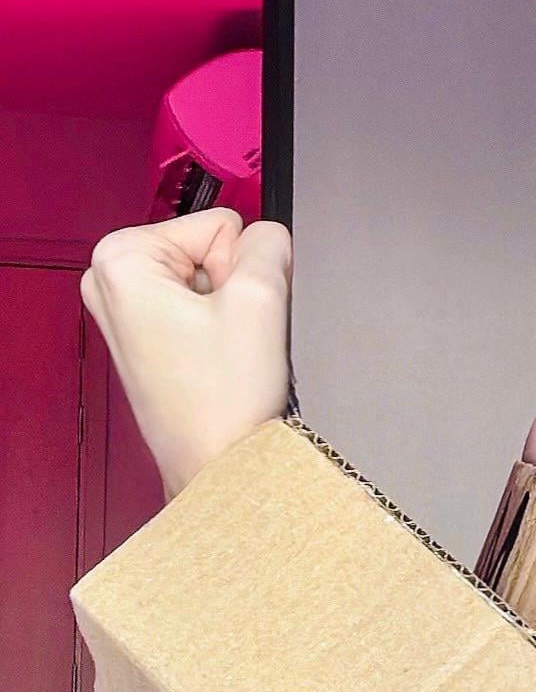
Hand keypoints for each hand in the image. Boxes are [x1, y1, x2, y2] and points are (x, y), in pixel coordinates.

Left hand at [82, 211, 292, 496]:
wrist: (217, 468)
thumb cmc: (221, 404)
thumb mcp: (262, 298)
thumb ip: (270, 242)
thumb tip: (269, 235)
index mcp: (120, 259)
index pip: (219, 223)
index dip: (238, 267)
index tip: (228, 314)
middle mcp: (110, 281)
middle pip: (207, 247)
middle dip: (230, 286)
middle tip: (226, 335)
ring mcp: (124, 311)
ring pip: (207, 276)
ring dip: (226, 310)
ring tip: (220, 352)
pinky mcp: (144, 336)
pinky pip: (197, 306)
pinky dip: (216, 329)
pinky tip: (214, 362)